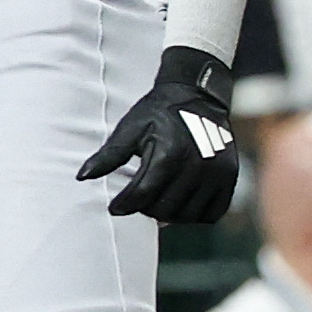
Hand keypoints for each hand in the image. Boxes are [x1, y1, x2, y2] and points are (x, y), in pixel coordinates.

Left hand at [77, 48, 239, 222]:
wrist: (197, 96)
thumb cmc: (157, 112)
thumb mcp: (130, 128)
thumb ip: (108, 155)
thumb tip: (82, 177)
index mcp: (170, 153)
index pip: (143, 194)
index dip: (125, 205)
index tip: (114, 207)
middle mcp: (198, 166)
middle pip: (165, 208)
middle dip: (145, 210)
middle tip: (136, 202)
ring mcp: (217, 173)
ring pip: (188, 215)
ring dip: (168, 215)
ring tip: (155, 203)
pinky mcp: (229, 177)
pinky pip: (212, 213)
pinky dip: (194, 215)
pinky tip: (179, 204)